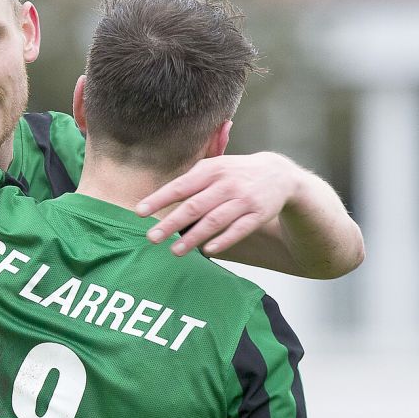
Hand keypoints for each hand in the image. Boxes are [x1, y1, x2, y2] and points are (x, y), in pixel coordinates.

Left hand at [135, 152, 299, 255]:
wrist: (279, 174)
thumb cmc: (235, 173)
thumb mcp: (215, 166)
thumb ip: (190, 180)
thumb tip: (159, 198)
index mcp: (211, 170)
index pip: (180, 186)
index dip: (159, 199)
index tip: (140, 212)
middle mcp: (227, 184)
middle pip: (195, 206)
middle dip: (171, 223)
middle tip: (152, 237)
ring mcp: (243, 200)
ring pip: (215, 220)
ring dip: (193, 237)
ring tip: (174, 250)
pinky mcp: (258, 215)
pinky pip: (239, 229)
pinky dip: (223, 240)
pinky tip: (207, 250)